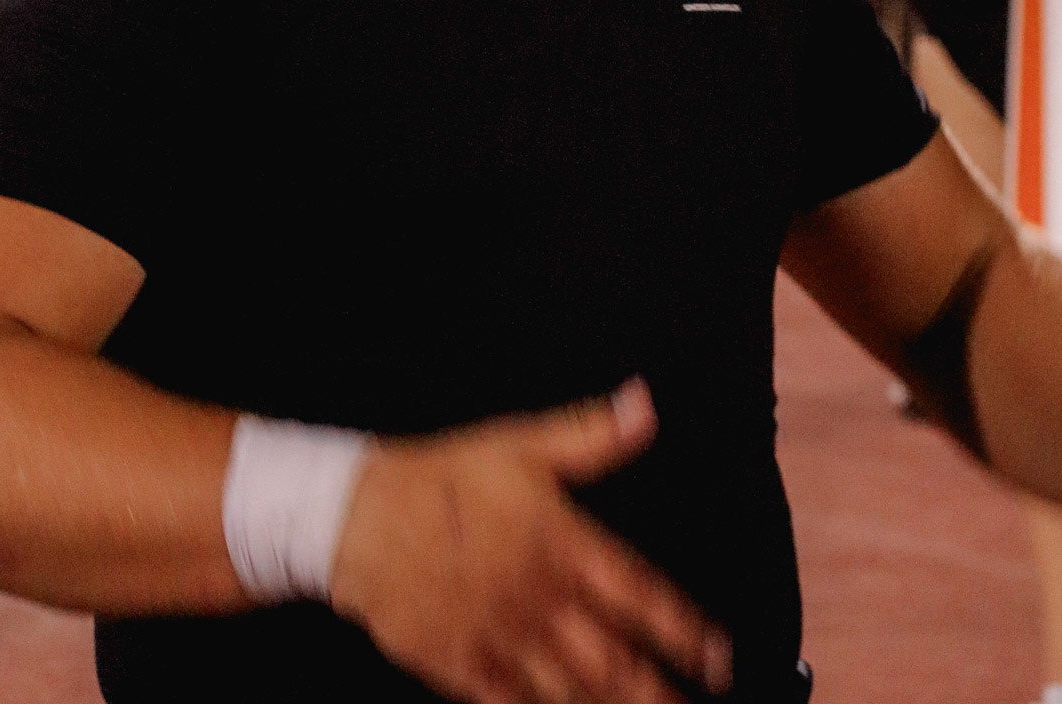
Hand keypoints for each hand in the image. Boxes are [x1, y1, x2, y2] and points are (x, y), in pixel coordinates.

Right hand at [330, 379, 730, 703]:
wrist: (360, 517)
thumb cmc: (445, 475)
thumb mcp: (520, 444)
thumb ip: (589, 434)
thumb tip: (645, 404)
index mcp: (561, 544)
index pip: (640, 597)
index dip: (685, 631)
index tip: (720, 658)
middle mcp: (540, 600)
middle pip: (615, 663)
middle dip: (658, 693)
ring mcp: (503, 641)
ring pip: (572, 693)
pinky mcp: (464, 668)